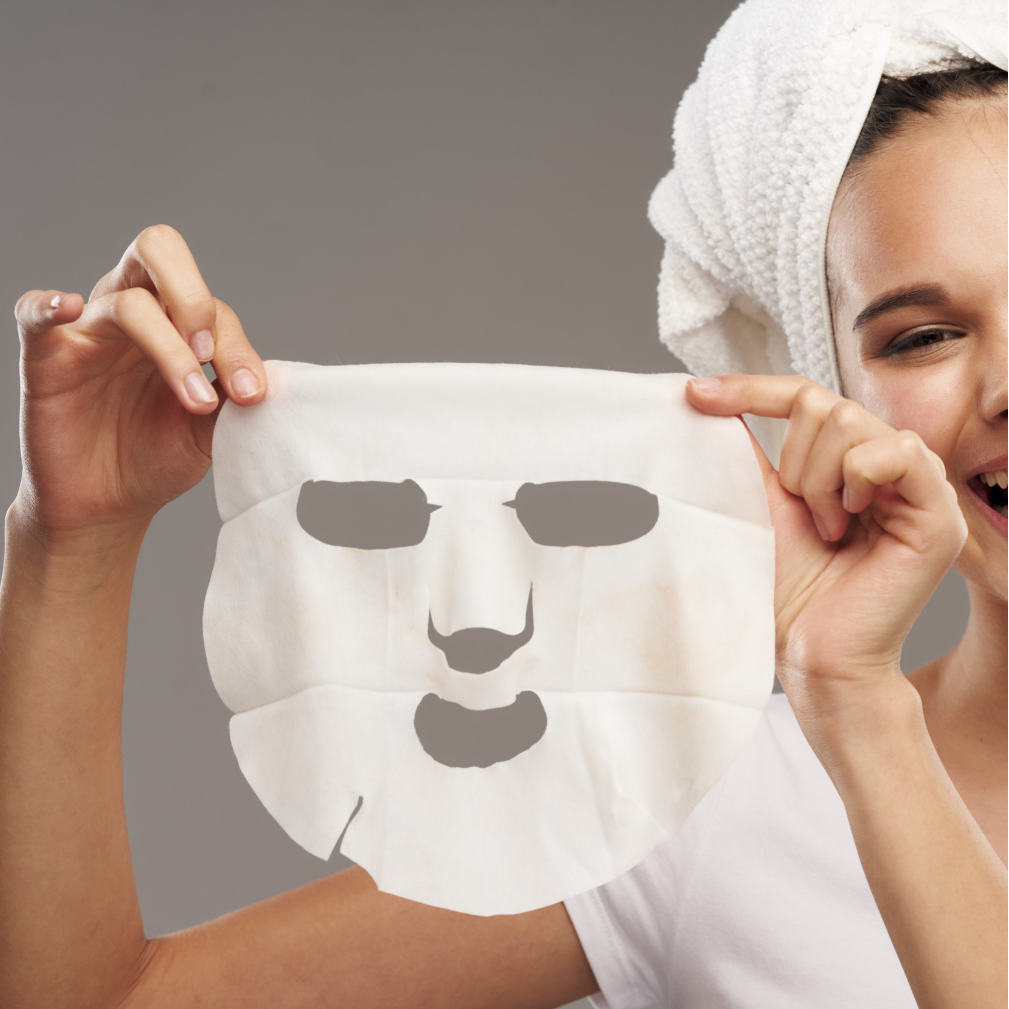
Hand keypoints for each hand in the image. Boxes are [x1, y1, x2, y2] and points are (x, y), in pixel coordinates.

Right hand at [13, 225, 266, 548]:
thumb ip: (237, 400)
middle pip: (160, 251)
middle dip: (195, 297)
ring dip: (170, 348)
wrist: (110, 502)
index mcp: (178, 323)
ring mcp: (90, 330)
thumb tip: (277, 381)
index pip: (214, 308)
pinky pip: (35, 311)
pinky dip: (49, 303)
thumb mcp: (210, 430)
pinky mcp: (47, 355)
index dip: (237, 348)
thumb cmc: (158, 455)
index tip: (252, 395)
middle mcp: (135, 313)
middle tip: (209, 354)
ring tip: (194, 397)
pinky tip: (68, 306)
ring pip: (128, 303)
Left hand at [686, 375, 966, 705]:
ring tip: (827, 528)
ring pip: (849, 423)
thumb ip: (748, 452)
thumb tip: (708, 397)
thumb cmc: (788, 590)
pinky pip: (894, 450)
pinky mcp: (938, 512)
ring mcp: (917, 484)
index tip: (695, 394)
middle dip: (794, 463)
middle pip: (824, 405)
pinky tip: (852, 520)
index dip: (750, 389)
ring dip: (818, 480)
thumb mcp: (761, 504)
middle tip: (803, 516)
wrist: (811, 651)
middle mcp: (886, 462)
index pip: (803, 396)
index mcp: (847, 459)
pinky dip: (856, 480)